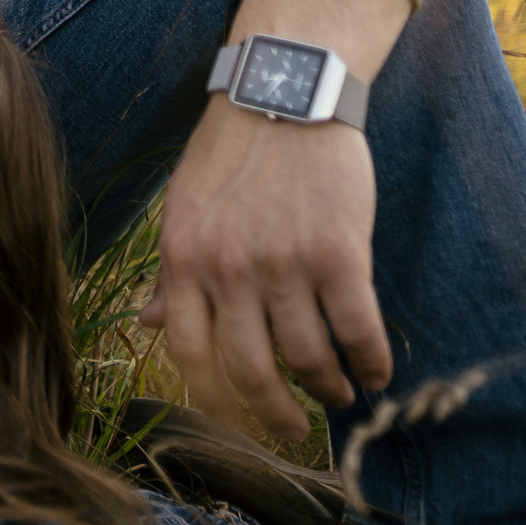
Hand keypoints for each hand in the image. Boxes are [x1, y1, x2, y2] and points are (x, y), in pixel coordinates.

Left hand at [142, 101, 390, 438]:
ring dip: (326, 388)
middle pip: (250, 370)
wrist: (284, 96)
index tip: (236, 421)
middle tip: (293, 428)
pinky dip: (370, 361)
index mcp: (183, 261)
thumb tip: (148, 323)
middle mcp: (228, 270)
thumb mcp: (183, 209)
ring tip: (339, 395)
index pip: (190, 353)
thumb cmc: (231, 153)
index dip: (215, 400)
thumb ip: (171, 271)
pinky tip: (376, 373)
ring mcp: (284, 264)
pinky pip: (357, 328)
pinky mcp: (339, 254)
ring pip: (307, 356)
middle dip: (274, 413)